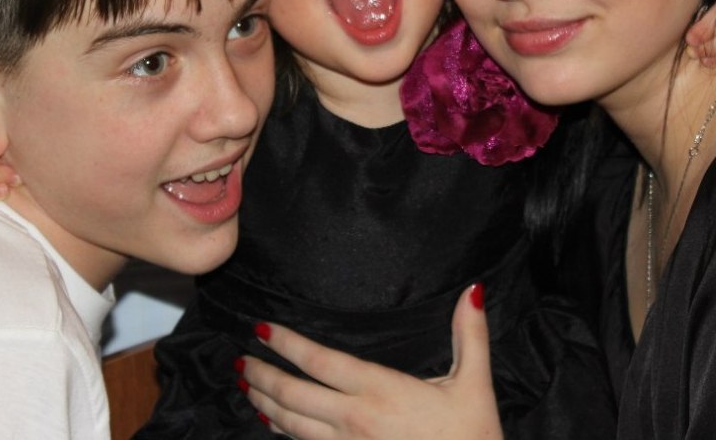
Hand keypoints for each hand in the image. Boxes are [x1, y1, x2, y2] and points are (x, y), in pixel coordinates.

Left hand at [240, 285, 502, 439]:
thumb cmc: (473, 437)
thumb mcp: (475, 384)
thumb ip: (469, 335)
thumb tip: (471, 290)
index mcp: (381, 390)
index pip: (321, 361)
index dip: (287, 344)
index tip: (262, 329)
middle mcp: (356, 419)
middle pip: (294, 395)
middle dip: (263, 376)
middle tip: (240, 360)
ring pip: (292, 425)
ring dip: (264, 404)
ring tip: (246, 386)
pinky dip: (283, 432)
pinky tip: (271, 424)